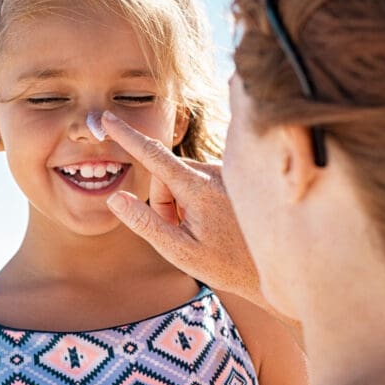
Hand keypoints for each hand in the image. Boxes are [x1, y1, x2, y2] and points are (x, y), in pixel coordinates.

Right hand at [101, 111, 266, 308]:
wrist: (277, 267)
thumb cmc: (227, 265)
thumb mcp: (179, 251)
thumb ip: (145, 223)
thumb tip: (115, 197)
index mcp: (199, 187)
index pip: (153, 155)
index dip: (126, 136)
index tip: (107, 118)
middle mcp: (214, 172)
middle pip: (165, 176)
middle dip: (163, 202)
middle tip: (180, 233)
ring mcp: (225, 173)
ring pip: (180, 179)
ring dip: (180, 203)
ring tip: (201, 231)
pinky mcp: (231, 177)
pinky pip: (197, 181)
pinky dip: (195, 200)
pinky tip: (214, 223)